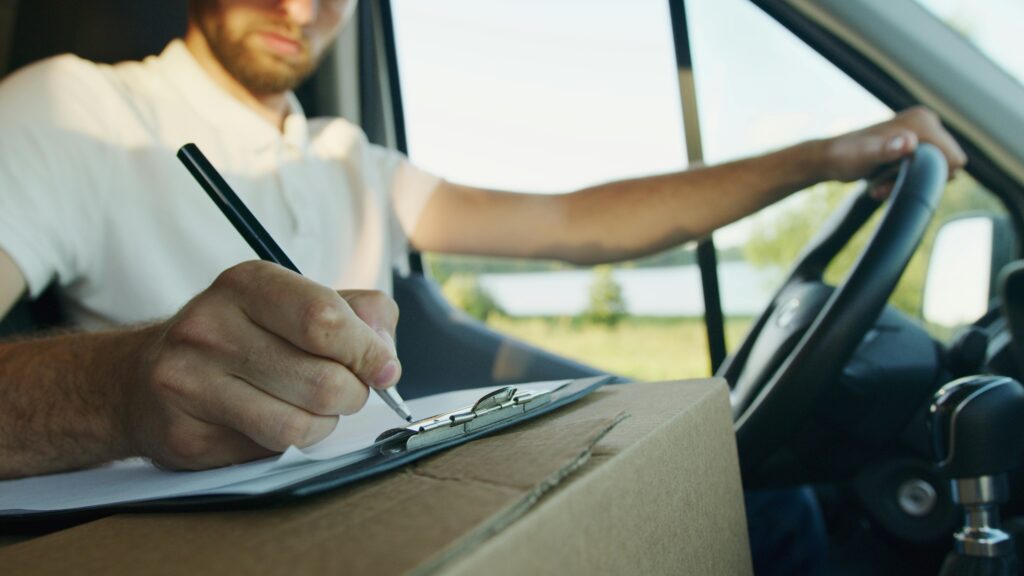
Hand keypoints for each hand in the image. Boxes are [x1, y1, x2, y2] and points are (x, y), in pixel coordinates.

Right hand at [124, 261, 400, 469]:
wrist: (141, 377)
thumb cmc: (242, 337)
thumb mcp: (295, 302)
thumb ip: (358, 315)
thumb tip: (385, 356)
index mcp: (246, 284)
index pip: (324, 319)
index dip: (368, 351)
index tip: (384, 369)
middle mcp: (208, 327)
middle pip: (322, 380)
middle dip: (353, 394)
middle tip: (348, 392)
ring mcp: (188, 383)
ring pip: (300, 425)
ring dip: (324, 424)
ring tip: (314, 409)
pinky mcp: (184, 436)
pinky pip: (268, 453)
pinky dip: (289, 445)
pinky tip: (272, 422)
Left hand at [821, 106, 967, 196]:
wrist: (829, 159)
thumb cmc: (846, 157)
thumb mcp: (867, 155)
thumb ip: (887, 149)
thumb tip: (908, 143)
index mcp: (923, 121)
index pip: (954, 159)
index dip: (932, 176)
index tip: (901, 177)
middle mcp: (926, 123)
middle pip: (946, 167)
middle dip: (919, 180)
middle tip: (886, 183)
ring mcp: (919, 134)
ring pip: (933, 172)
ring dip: (909, 183)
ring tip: (882, 183)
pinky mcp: (912, 146)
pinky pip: (922, 171)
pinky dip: (904, 181)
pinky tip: (882, 182)